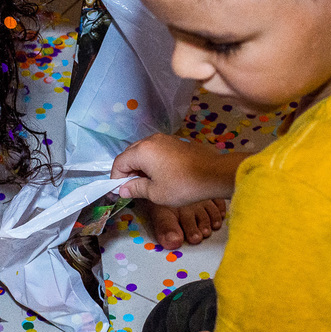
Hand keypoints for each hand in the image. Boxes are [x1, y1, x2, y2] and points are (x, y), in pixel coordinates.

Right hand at [113, 133, 231, 206]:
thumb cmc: (182, 185)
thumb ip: (135, 188)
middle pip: (130, 154)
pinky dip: (153, 161)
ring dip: (141, 166)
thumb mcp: (155, 193)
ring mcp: (165, 139)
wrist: (214, 174)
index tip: (121, 192)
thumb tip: (122, 189)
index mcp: (142, 151)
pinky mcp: (176, 142)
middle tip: (134, 188)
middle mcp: (151, 140)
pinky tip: (161, 174)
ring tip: (148, 183)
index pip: (119, 162)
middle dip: (128, 171)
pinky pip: (156, 150)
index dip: (116, 178)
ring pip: (144, 151)